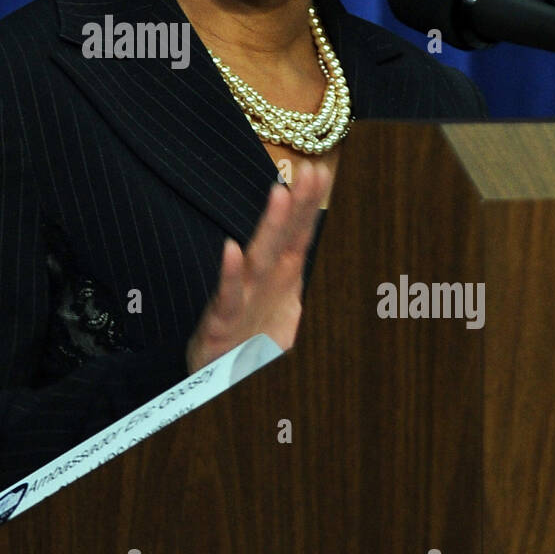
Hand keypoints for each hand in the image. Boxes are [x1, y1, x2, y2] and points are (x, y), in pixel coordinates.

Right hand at [185, 159, 331, 373]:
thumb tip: (335, 264)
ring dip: (269, 227)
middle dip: (296, 204)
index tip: (321, 171)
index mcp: (282, 279)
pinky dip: (229, 275)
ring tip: (279, 195)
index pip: (299, 235)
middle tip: (308, 170)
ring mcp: (240, 300)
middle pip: (282, 237)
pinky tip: (232, 251)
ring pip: (257, 259)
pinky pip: (226, 297)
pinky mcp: (220, 324)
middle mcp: (262, 282)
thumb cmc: (253, 344)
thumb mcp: (290, 313)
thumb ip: (304, 284)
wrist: (218, 383)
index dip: (310, 205)